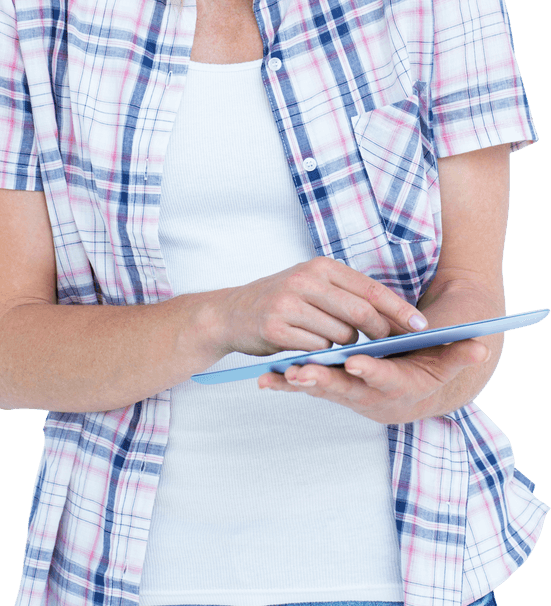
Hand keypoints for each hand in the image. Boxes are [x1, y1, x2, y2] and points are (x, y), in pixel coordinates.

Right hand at [213, 255, 428, 358]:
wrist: (230, 312)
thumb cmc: (281, 300)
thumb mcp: (312, 285)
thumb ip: (346, 294)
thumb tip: (391, 314)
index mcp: (321, 266)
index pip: (370, 288)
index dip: (398, 308)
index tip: (421, 325)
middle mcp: (306, 279)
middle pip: (360, 312)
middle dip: (379, 332)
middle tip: (387, 344)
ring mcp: (289, 302)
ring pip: (340, 335)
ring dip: (345, 346)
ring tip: (331, 341)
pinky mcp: (276, 326)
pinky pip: (316, 349)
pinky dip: (321, 354)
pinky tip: (310, 348)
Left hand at [257, 336, 490, 422]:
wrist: (414, 394)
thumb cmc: (430, 369)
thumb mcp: (446, 362)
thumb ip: (458, 354)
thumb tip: (479, 346)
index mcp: (398, 388)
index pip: (385, 380)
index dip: (371, 372)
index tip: (355, 361)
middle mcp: (371, 398)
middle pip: (345, 391)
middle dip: (323, 381)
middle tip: (302, 372)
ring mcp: (348, 396)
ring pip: (321, 390)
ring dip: (299, 384)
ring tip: (277, 376)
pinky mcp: (331, 390)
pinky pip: (306, 388)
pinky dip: (286, 384)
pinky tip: (264, 378)